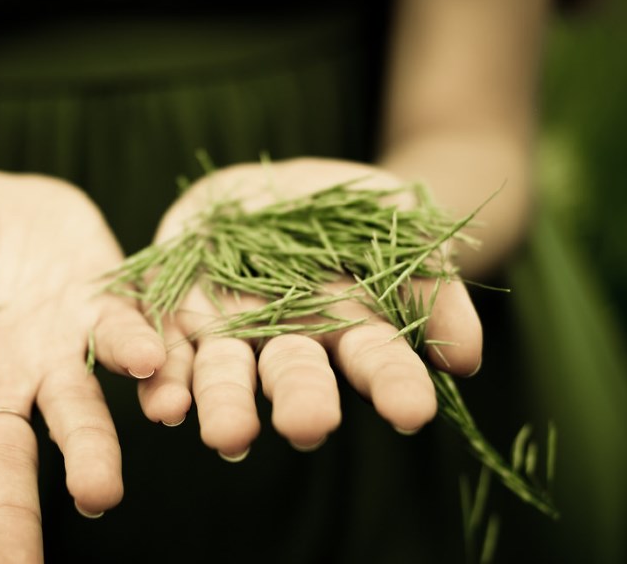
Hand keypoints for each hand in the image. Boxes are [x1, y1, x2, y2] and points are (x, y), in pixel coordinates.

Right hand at [0, 167, 164, 561]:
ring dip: (92, 453)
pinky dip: (140, 356)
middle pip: (6, 465)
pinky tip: (156, 367)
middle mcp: (1, 386)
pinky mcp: (102, 308)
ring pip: (78, 416)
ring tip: (100, 492)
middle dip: (13, 521)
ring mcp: (58, 353)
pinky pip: (126, 337)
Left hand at [137, 158, 481, 458]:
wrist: (282, 188)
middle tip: (306, 428)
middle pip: (294, 374)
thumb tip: (465, 359)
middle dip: (300, 401)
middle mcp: (286, 338)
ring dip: (224, 405)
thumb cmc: (356, 213)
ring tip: (227, 437)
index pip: (376, 359)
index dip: (394, 384)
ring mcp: (228, 325)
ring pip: (224, 373)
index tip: (413, 413)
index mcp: (347, 325)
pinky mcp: (175, 305)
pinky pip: (164, 343)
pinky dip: (161, 373)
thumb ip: (433, 285)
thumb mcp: (404, 224)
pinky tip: (162, 403)